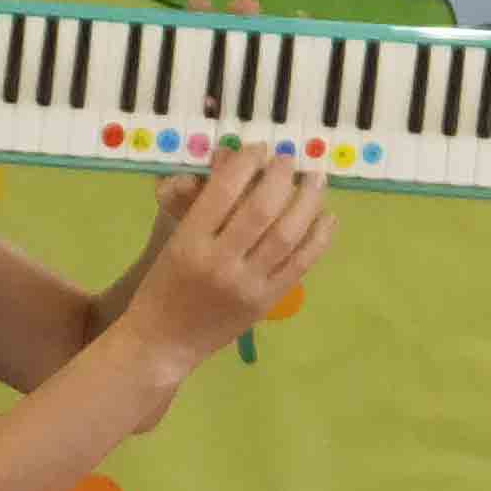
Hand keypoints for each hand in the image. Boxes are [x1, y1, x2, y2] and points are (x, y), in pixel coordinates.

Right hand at [117, 144, 333, 364]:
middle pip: (262, 208)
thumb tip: (234, 158)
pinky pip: (301, 264)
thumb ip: (203, 203)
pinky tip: (327, 217)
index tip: (259, 149)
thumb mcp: (175, 241)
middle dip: (281, 176)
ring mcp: (247, 284)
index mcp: (189, 242)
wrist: (163, 342)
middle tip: (289, 161)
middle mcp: (219, 262)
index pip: (224, 190)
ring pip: (288, 233)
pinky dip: (319, 237)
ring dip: (308, 199)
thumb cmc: (163, 286)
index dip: (247, 162)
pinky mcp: (266, 301)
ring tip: (316, 179)